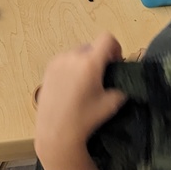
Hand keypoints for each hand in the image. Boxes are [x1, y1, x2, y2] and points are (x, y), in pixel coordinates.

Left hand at [35, 33, 125, 162]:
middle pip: (92, 46)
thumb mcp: (112, 104)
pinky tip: (71, 86)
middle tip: (100, 77)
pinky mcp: (48, 68)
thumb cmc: (86, 118)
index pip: (107, 38)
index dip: (115, 48)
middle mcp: (73, 56)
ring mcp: (58, 61)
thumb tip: (122, 81)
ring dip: (85, 62)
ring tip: (84, 83)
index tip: (114, 64)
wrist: (56, 131)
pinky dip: (72, 67)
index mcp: (90, 62)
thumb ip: (120, 87)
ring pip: (78, 53)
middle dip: (99, 58)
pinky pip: (65, 60)